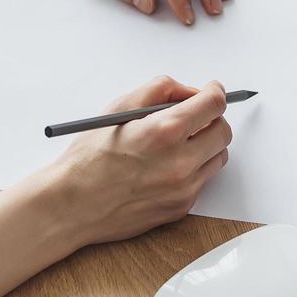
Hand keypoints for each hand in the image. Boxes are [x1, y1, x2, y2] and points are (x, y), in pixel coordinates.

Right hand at [46, 76, 231, 246]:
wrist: (72, 205)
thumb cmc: (91, 156)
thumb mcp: (121, 106)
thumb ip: (162, 90)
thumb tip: (192, 91)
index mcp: (164, 131)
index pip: (214, 104)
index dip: (215, 92)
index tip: (212, 90)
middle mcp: (179, 162)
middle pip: (223, 131)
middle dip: (212, 118)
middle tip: (195, 116)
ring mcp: (183, 188)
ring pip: (218, 156)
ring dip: (206, 144)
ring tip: (179, 142)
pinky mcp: (181, 207)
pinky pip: (202, 180)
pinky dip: (193, 168)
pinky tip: (167, 166)